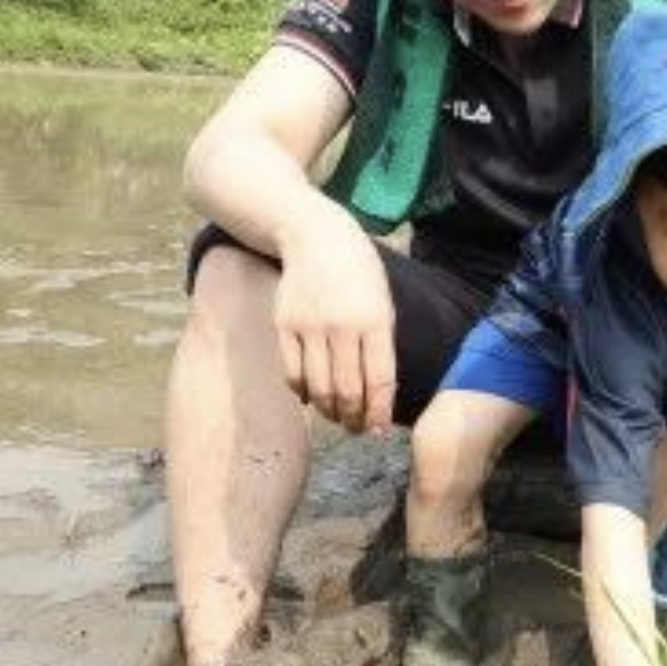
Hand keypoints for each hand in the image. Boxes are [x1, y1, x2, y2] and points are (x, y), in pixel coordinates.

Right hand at [271, 209, 397, 431]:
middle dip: (354, 418)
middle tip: (357, 429)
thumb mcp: (382, 301)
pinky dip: (303, 393)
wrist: (314, 236)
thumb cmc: (358, 272)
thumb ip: (381, 343)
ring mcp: (310, 327)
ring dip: (329, 411)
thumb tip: (378, 392)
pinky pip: (292, 373)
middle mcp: (342, 326)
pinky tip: (312, 397)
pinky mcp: (284, 326)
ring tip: (337, 417)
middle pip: (348, 390)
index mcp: (375, 320)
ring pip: (318, 387)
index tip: (379, 429)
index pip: (380, 379)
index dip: (379, 411)